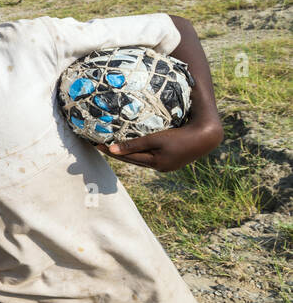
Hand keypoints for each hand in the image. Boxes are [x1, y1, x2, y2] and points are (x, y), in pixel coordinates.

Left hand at [95, 118, 222, 171]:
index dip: (111, 150)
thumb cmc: (180, 136)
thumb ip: (134, 144)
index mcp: (156, 164)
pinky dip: (141, 151)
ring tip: (113, 146)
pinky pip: (151, 156)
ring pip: (142, 158)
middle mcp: (160, 167)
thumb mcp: (155, 139)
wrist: (207, 136)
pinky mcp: (173, 160)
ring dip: (128, 153)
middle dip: (117, 153)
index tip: (96, 144)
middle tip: (99, 145)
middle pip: (133, 159)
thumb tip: (112, 150)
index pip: (127, 157)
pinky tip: (134, 146)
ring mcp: (167, 164)